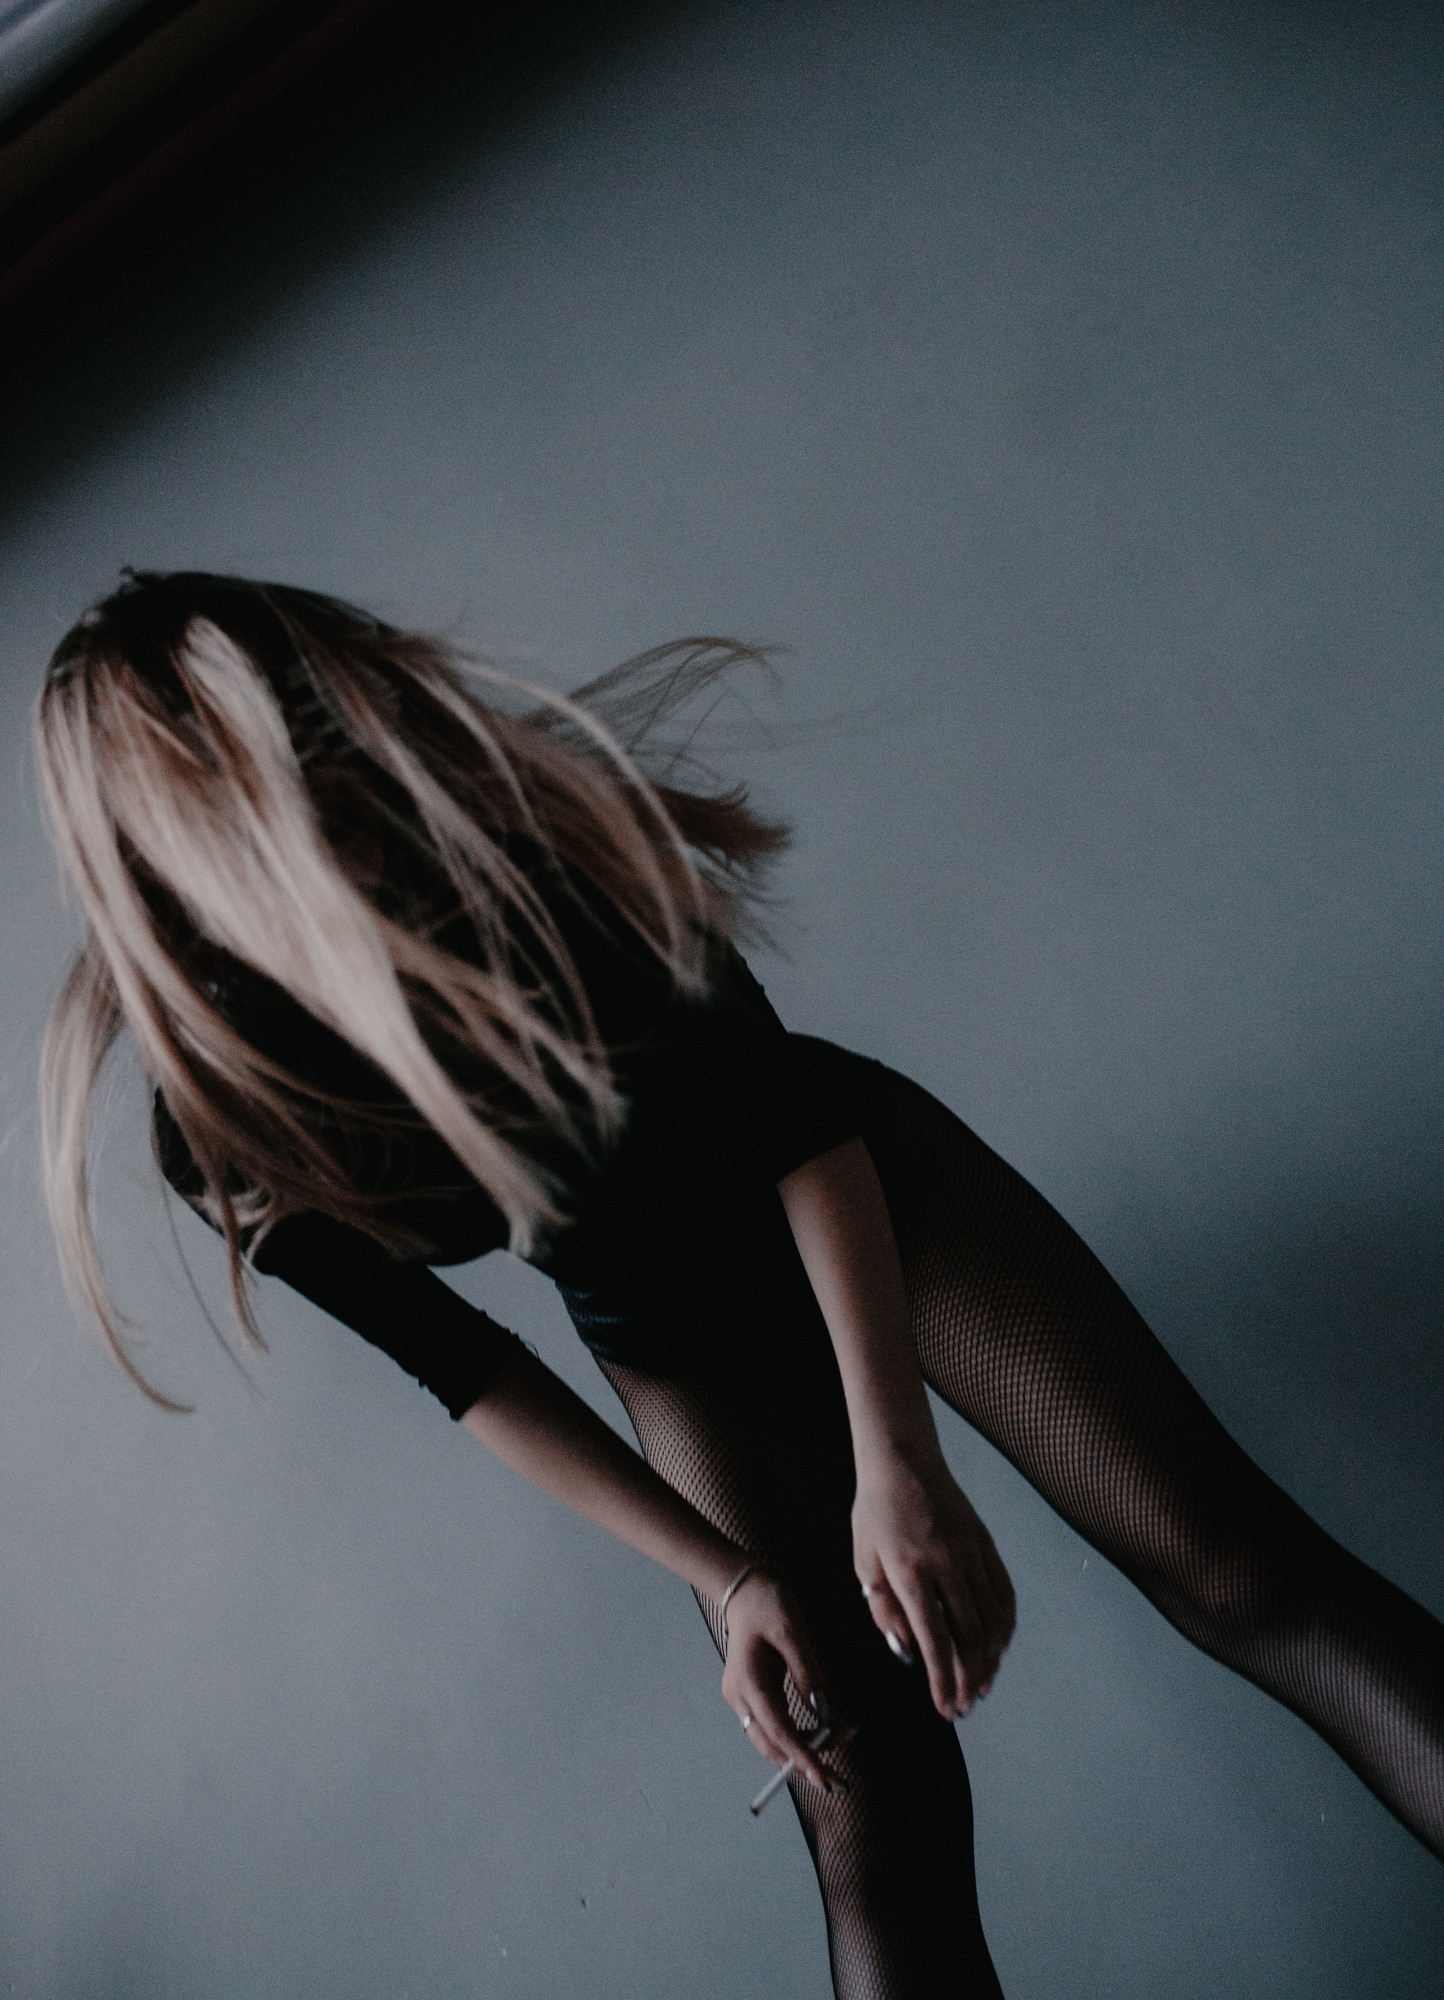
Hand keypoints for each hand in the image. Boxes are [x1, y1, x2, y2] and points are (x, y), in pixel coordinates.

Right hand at [719, 1570, 839, 1791]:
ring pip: (772, 1741)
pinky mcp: (752, 1695)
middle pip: (771, 1746)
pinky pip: (774, 1726)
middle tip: (840, 1778)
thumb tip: (824, 1712)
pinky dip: (798, 1735)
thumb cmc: (768, 1603)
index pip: (778, 1731)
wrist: (745, 1589)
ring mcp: (742, 1698)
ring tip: (841, 1739)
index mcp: (748, 1681)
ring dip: (803, 1750)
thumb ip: (808, 1672)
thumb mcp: (792, 1630)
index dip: (802, 1757)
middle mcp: (739, 1697)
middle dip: (805, 1763)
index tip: (824, 1779)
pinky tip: (822, 1730)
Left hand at [854, 1448, 1014, 1718]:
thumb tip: (908, 1652)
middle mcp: (946, 1563)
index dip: (942, 1680)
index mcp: (909, 1571)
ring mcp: (971, 1551)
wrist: (904, 1460)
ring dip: (990, 1659)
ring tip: (983, 1685)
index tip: (947, 1709)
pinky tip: (998, 1647)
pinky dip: (1005, 1625)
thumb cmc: (876, 1513)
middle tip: (967, 1706)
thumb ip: (884, 1610)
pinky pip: (1004, 1592)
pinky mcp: (986, 1543)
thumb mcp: (864, 1561)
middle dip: (969, 1678)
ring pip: (991, 1618)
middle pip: (968, 1635)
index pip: (933, 1639)